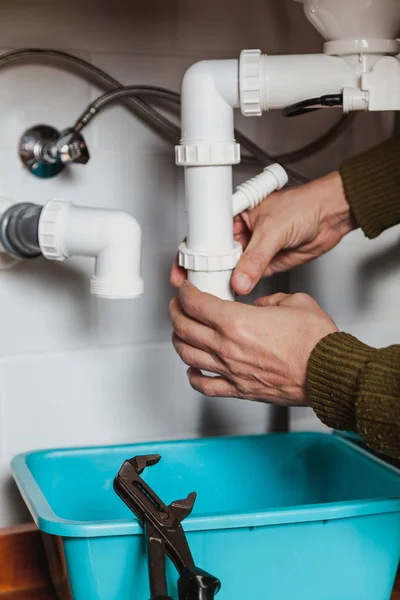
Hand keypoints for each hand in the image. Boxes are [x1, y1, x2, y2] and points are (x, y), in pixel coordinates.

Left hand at [169, 281, 337, 405]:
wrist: (328, 374)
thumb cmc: (316, 343)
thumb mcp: (294, 302)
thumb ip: (270, 300)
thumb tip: (260, 306)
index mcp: (237, 322)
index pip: (195, 303)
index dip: (185, 292)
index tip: (185, 289)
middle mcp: (228, 347)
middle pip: (184, 327)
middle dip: (175, 312)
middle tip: (177, 306)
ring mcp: (231, 370)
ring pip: (187, 355)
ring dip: (178, 340)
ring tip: (180, 332)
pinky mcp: (239, 389)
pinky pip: (205, 386)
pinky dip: (193, 377)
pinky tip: (193, 370)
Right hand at [170, 171, 355, 291]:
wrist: (332, 216)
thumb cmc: (305, 205)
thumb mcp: (274, 229)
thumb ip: (256, 258)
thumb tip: (240, 279)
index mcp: (235, 215)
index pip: (205, 234)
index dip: (193, 253)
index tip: (184, 269)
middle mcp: (240, 232)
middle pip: (213, 255)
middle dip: (204, 271)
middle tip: (197, 285)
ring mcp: (252, 250)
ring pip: (229, 269)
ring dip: (221, 280)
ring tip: (212, 290)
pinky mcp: (264, 265)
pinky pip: (246, 278)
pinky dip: (239, 287)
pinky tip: (232, 292)